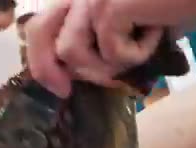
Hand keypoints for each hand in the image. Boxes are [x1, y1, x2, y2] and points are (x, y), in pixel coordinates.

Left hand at [28, 0, 195, 96]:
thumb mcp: (128, 21)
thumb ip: (100, 39)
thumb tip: (79, 74)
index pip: (40, 24)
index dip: (40, 58)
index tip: (59, 85)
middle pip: (39, 32)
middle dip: (48, 69)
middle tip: (65, 91)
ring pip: (72, 51)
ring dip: (104, 65)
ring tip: (134, 54)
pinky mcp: (110, 6)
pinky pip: (111, 52)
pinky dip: (136, 54)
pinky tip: (156, 33)